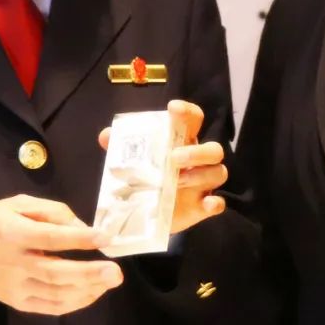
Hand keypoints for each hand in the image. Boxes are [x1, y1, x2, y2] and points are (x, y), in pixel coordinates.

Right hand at [0, 195, 123, 315]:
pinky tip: (93, 293)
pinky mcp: (18, 302)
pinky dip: (75, 303)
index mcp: (13, 234)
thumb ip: (52, 212)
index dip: (78, 239)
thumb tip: (83, 227)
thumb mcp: (19, 204)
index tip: (104, 238)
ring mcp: (15, 287)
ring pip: (56, 293)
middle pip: (56, 272)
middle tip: (116, 272)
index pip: (49, 238)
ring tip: (110, 281)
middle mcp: (14, 264)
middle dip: (89, 274)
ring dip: (87, 289)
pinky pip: (50, 307)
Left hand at [98, 100, 227, 234]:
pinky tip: (206, 204)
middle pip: (214, 149)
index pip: (194, 120)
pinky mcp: (202, 207)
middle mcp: (197, 162)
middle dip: (196, 152)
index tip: (173, 109)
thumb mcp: (131, 163)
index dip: (187, 112)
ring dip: (200, 175)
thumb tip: (106, 135)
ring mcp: (202, 185)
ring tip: (177, 181)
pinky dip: (215, 203)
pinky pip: (218, 203)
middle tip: (173, 158)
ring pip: (218, 173)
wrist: (145, 215)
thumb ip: (120, 149)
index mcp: (182, 143)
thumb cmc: (144, 180)